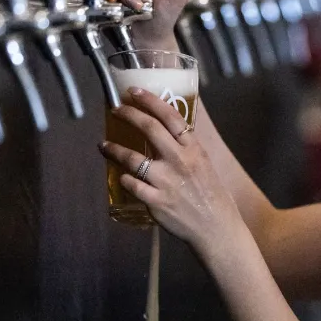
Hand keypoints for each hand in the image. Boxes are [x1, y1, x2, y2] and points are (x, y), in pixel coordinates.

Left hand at [99, 88, 243, 251]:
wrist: (216, 228)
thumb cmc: (212, 195)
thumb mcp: (205, 163)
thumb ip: (186, 148)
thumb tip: (165, 131)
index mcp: (194, 149)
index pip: (171, 116)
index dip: (150, 100)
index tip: (133, 92)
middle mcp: (180, 161)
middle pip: (149, 129)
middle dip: (128, 115)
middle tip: (116, 110)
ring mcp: (166, 182)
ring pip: (133, 158)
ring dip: (114, 149)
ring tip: (104, 145)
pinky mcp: (156, 202)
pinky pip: (132, 185)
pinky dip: (123, 178)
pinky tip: (120, 176)